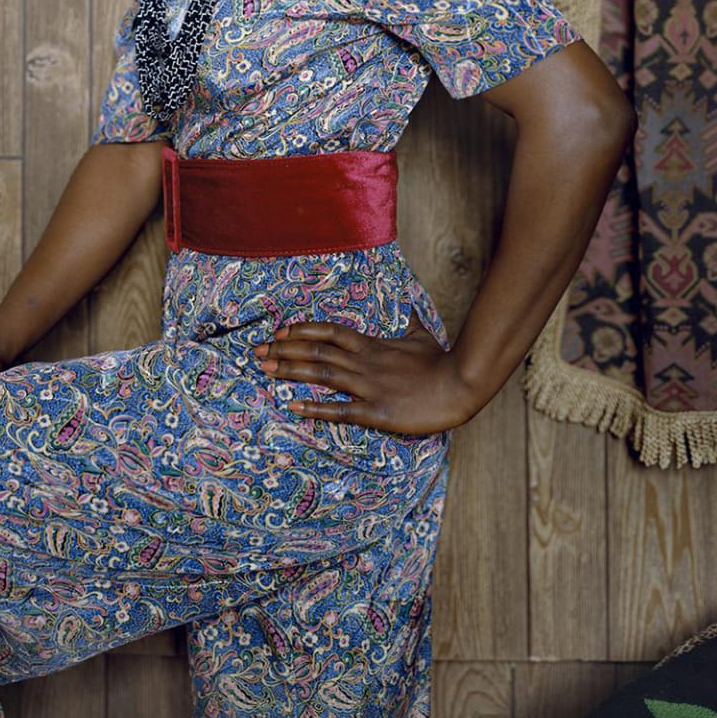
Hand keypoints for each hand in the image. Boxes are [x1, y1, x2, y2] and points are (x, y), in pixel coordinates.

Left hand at [253, 318, 479, 434]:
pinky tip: (294, 406)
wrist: (460, 386)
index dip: (302, 330)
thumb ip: (407, 321)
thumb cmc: (441, 361)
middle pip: (317, 350)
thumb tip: (408, 305)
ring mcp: (369, 387)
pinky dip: (315, 408)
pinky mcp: (377, 412)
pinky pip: (341, 410)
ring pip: (322, 374)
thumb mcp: (421, 335)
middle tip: (256, 351)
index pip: (330, 331)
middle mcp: (364, 362)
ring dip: (291, 371)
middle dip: (284, 350)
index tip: (279, 331)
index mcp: (372, 345)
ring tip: (265, 369)